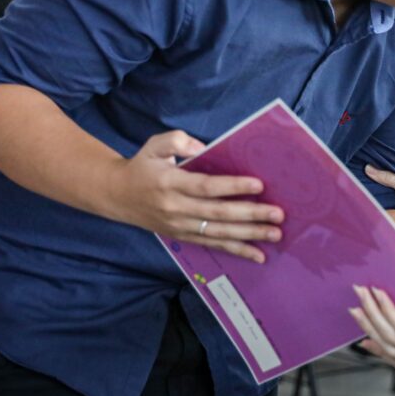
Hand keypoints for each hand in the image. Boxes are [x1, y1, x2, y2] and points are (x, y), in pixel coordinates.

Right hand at [105, 130, 284, 262]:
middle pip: (218, 213)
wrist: (116, 195)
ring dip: (249, 235)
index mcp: (171, 183)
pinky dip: (236, 250)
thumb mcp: (154, 145)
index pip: (207, 187)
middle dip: (250, 214)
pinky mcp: (183, 237)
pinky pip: (212, 245)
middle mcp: (176, 208)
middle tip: (278, 214)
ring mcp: (180, 226)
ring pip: (219, 234)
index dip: (233, 186)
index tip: (259, 184)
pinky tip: (257, 254)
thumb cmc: (142, 166)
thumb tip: (203, 149)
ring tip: (274, 234)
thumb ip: (177, 141)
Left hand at [351, 287, 394, 395]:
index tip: (377, 292)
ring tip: (356, 310)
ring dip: (369, 328)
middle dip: (372, 313)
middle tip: (358, 293)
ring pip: (388, 348)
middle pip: (391, 336)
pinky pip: (393, 360)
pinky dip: (377, 349)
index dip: (388, 311)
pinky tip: (366, 339)